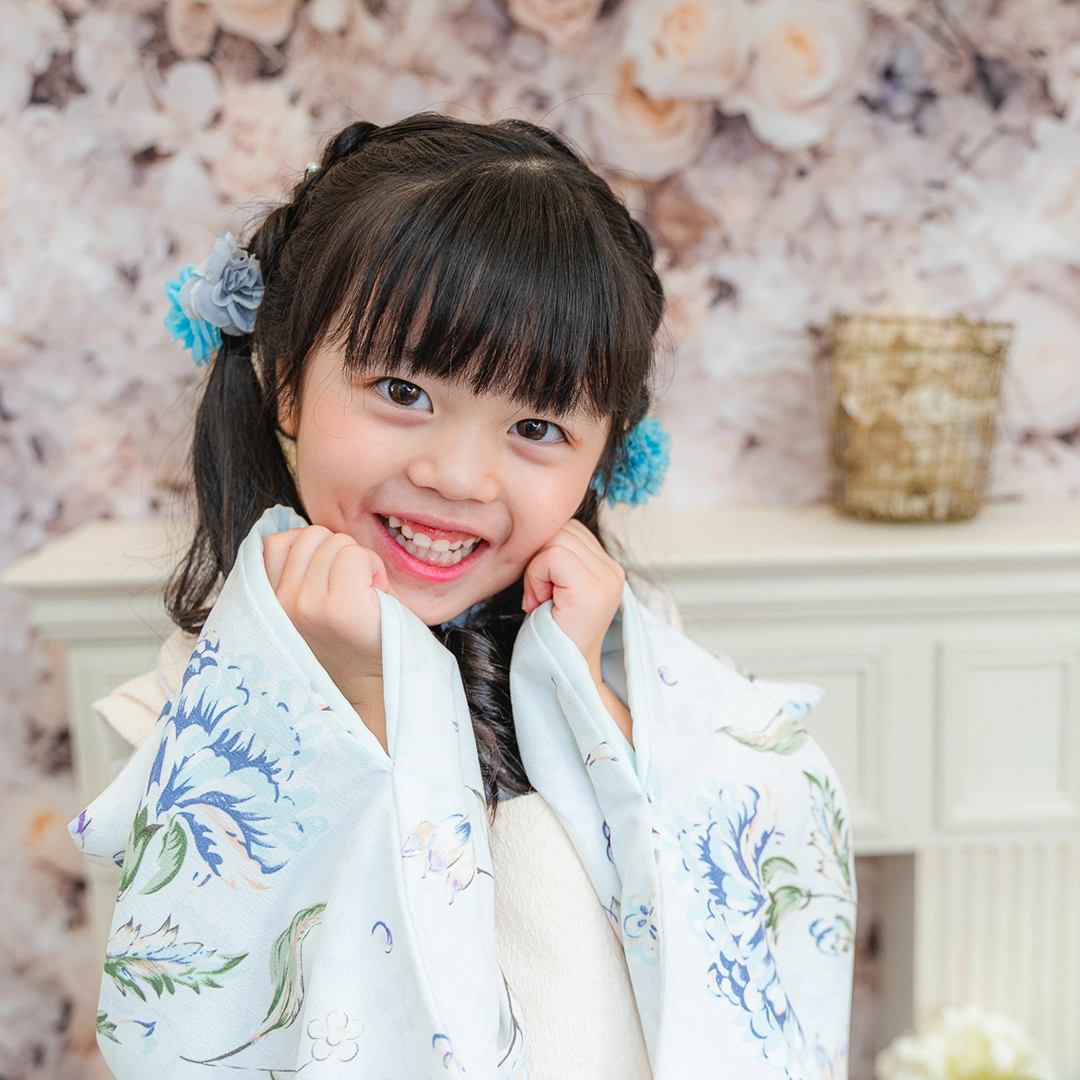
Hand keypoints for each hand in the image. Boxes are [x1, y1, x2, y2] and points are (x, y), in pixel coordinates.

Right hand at [264, 526, 388, 749]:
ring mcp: (308, 606)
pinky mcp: (340, 608)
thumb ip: (293, 575)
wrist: (378, 690)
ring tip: (363, 596)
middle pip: (311, 535)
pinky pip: (356, 555)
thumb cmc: (352, 644)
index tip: (326, 580)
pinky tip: (376, 596)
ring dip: (359, 561)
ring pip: (336, 541)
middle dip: (338, 553)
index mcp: (268, 606)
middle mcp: (281, 606)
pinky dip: (373, 567)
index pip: (274, 543)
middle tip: (350, 590)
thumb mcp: (306, 609)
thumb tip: (299, 531)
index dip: (308, 550)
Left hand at [522, 521, 631, 743]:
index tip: (542, 589)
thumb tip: (533, 525)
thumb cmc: (549, 634)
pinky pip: (553, 555)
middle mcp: (613, 568)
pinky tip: (540, 603)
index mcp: (605, 565)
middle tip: (540, 597)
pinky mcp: (595, 589)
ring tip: (543, 600)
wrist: (562, 676)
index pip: (567, 526)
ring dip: (535, 569)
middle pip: (560, 527)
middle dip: (538, 558)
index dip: (543, 552)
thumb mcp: (554, 586)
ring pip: (554, 538)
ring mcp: (608, 578)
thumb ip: (555, 555)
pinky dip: (536, 577)